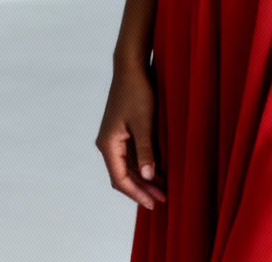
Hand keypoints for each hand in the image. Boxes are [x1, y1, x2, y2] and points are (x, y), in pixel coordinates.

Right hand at [97, 63, 165, 209]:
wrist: (131, 68)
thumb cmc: (138, 93)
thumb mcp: (144, 123)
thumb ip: (145, 150)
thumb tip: (146, 176)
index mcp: (108, 144)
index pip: (120, 178)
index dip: (136, 193)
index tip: (152, 204)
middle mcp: (108, 144)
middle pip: (124, 175)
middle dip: (142, 189)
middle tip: (162, 201)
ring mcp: (115, 138)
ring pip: (129, 166)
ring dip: (145, 179)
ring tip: (163, 190)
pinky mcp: (124, 131)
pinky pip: (132, 155)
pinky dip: (145, 165)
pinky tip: (159, 171)